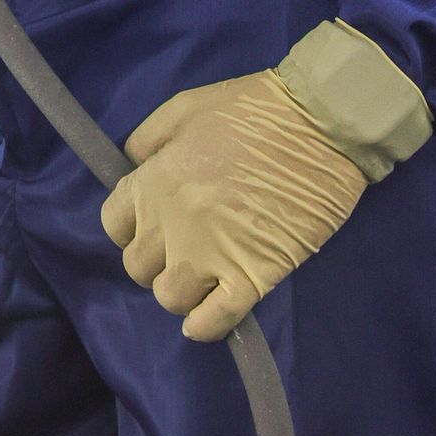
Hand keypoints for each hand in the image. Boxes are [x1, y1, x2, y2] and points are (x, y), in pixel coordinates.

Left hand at [100, 68, 366, 342]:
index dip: (131, 228)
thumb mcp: (183, 108)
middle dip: (156, 260)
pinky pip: (214, 320)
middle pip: (139, 267)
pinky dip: (205, 326)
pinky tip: (205, 320)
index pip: (114, 226)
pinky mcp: (254, 276)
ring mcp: (211, 254)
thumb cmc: (253, 110)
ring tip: (202, 277)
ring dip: (181, 292)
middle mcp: (172, 223)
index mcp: (153, 181)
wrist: (321, 124)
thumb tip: (134, 169)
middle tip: (182, 248)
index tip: (153, 225)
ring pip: (170, 298)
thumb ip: (147, 141)